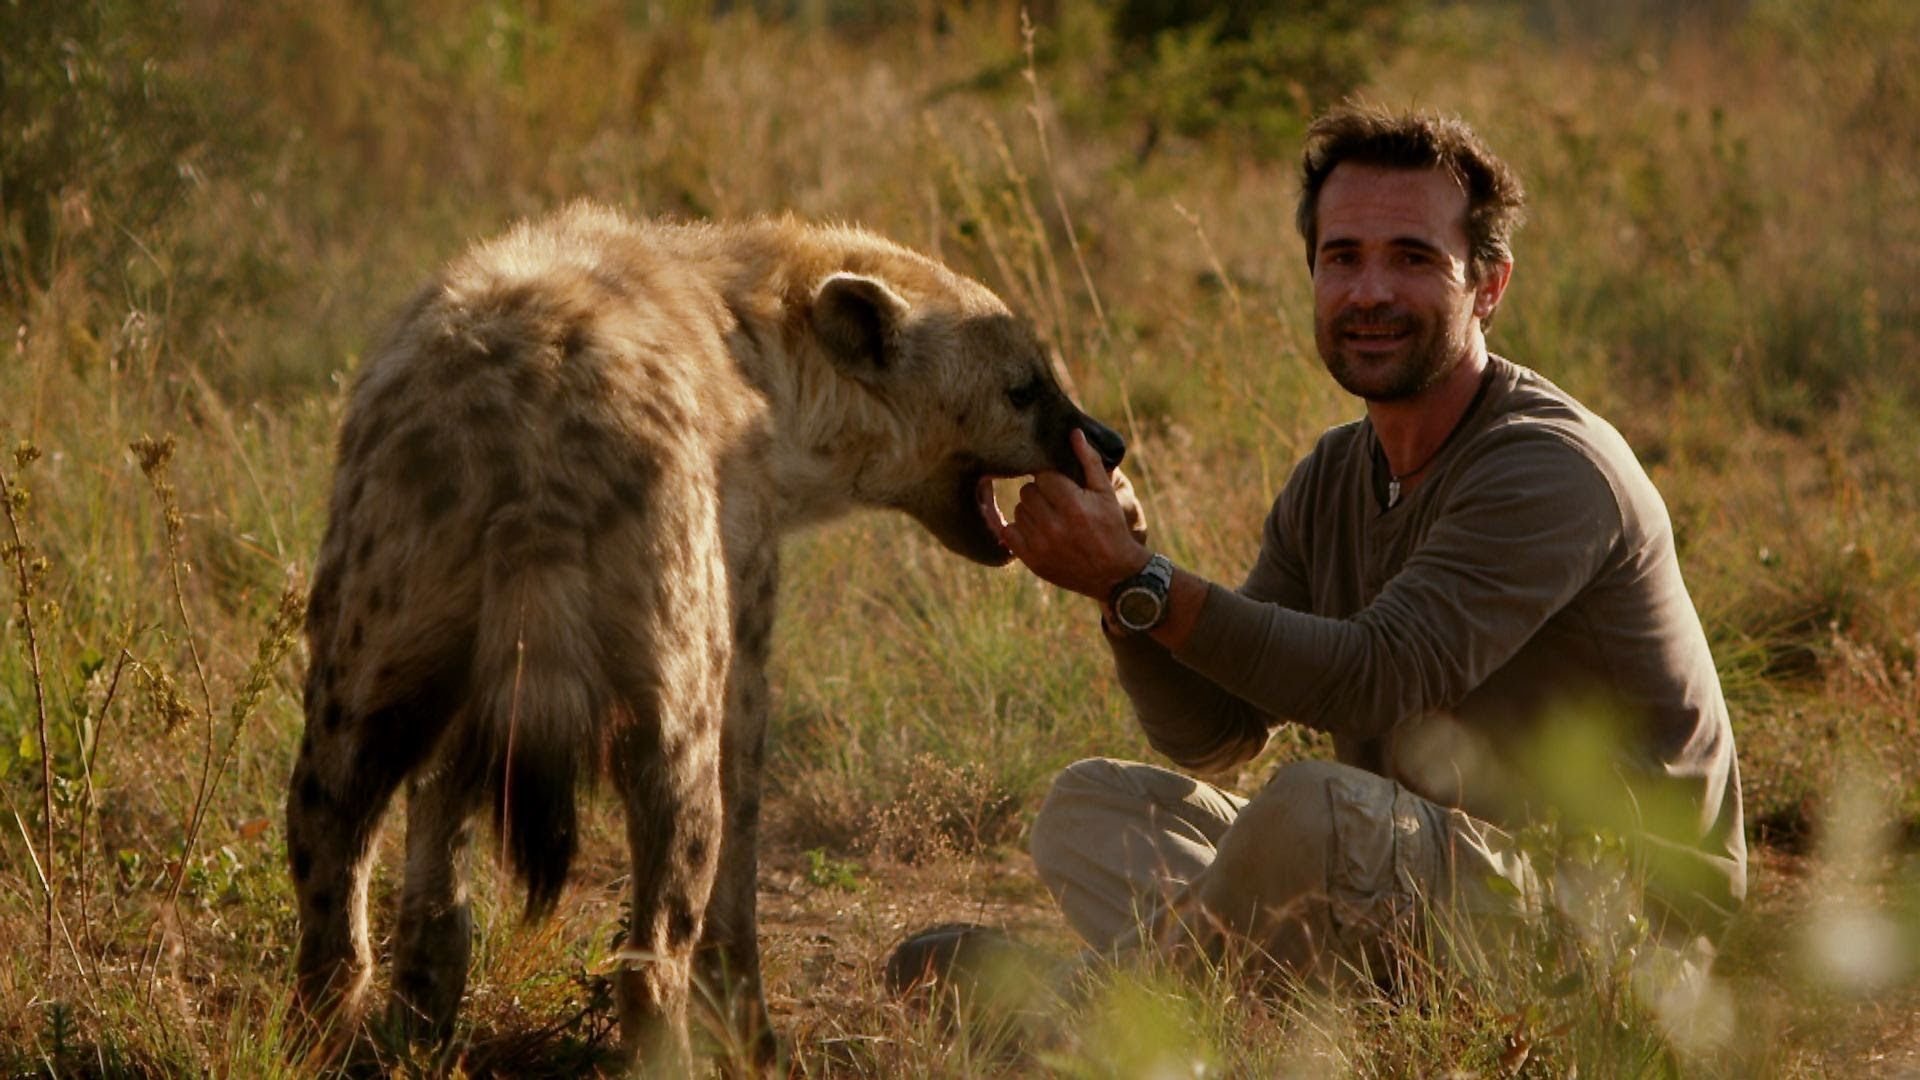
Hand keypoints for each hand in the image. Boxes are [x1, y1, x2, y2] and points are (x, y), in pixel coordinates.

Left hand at [986, 429, 1150, 600]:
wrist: (1114, 574)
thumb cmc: (1112, 528)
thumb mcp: (1106, 493)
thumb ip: (1089, 461)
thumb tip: (1074, 433)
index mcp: (1073, 504)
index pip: (1042, 476)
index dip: (1052, 479)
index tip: (1062, 486)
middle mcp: (1054, 525)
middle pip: (1027, 492)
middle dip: (1040, 493)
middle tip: (1056, 502)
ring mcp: (1041, 545)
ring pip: (1019, 511)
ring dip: (1031, 511)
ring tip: (1051, 517)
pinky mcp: (1032, 561)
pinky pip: (1009, 533)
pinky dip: (1020, 529)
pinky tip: (1037, 531)